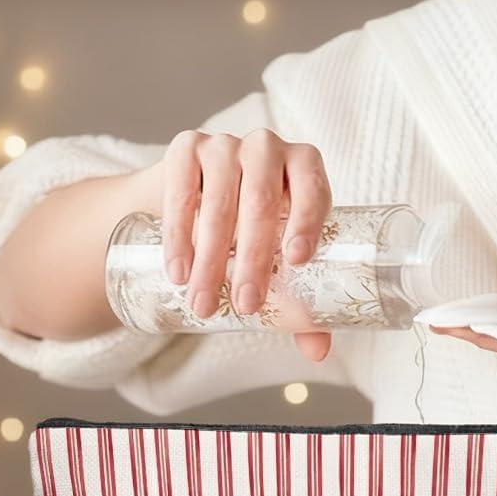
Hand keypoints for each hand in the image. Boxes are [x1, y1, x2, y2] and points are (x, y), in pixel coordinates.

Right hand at [147, 128, 334, 363]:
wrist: (190, 198)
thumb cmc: (250, 229)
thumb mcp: (275, 255)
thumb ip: (301, 298)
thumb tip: (318, 352)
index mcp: (305, 166)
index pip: (313, 188)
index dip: (307, 221)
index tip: (295, 260)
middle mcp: (268, 147)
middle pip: (262, 202)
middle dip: (252, 259)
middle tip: (244, 305)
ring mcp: (225, 143)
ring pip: (220, 201)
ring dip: (210, 257)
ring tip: (204, 302)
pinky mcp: (186, 147)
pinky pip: (181, 191)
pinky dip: (179, 234)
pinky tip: (178, 269)